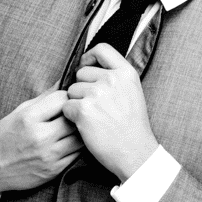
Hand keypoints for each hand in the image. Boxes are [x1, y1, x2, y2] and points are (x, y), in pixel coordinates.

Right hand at [0, 89, 81, 200]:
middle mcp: (40, 136)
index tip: (64, 101)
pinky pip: (77, 154)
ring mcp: (48, 155)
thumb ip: (44, 98)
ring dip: (80, 130)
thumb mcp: (19, 112)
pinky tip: (69, 142)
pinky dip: (77, 146)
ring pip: (80, 137)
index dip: (65, 97)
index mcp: (28, 118)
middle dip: (76, 113)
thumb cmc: (4, 137)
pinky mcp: (54, 170)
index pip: (62, 98)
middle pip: (74, 117)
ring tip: (72, 128)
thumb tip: (64, 82)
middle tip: (73, 114)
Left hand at [63, 44, 157, 181]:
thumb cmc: (133, 126)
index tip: (86, 66)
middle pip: (81, 72)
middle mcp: (112, 79)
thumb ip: (116, 78)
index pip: (102, 49)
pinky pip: (66, 106)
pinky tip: (86, 125)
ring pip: (71, 90)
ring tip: (93, 117)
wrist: (135, 152)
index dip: (89, 57)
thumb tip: (92, 67)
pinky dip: (71, 117)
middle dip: (81, 87)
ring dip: (76, 103)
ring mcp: (97, 94)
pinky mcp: (84, 110)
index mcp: (126, 73)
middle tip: (94, 105)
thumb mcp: (133, 93)